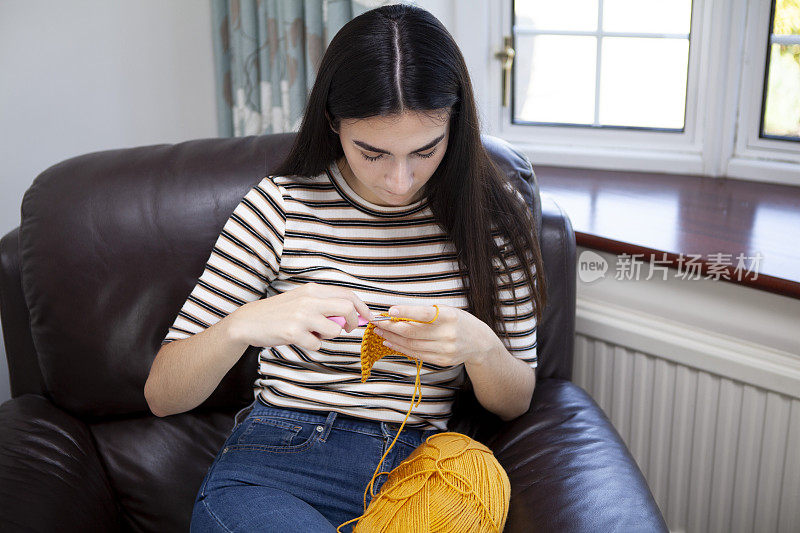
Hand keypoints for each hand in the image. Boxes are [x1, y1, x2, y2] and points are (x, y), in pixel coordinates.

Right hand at [227, 282, 373, 349]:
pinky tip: (299, 339)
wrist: (248, 322)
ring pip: (334, 330)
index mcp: (313, 290)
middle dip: (353, 321)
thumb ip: (324, 304)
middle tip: (347, 329)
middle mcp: (309, 299)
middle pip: (347, 308)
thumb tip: (352, 315)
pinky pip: (317, 344)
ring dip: (328, 336)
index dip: (362, 306)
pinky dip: (312, 345)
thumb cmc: (278, 312)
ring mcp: (302, 316)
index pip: (347, 293)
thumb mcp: (301, 300)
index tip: (368, 317)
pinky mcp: (294, 332)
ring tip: (312, 333)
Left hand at [371, 304, 495, 366]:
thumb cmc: (459, 322)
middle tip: (377, 322)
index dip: (406, 312)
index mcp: (449, 317)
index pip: (423, 314)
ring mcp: (445, 350)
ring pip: (411, 345)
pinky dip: (401, 348)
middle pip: (412, 332)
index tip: (390, 310)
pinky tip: (390, 343)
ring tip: (380, 332)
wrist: (480, 343)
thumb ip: (425, 313)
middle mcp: (447, 334)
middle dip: (391, 327)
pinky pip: (416, 355)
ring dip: (392, 338)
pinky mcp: (441, 361)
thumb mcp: (447, 310)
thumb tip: (397, 313)